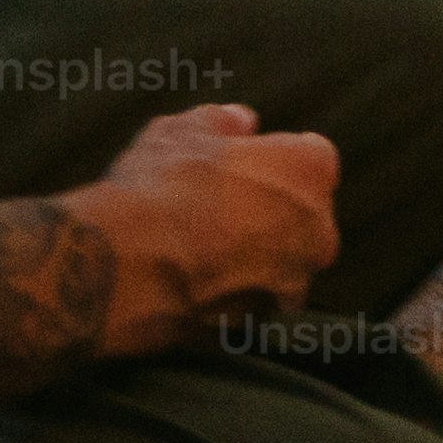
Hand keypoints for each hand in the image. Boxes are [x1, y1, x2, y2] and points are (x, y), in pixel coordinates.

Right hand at [74, 102, 342, 350]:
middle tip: (218, 208)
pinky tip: (196, 281)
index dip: (272, 160)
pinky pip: (256, 299)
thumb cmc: (159, 187)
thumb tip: (242, 122)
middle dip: (272, 210)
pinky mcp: (263, 321)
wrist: (124, 266)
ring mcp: (294, 280)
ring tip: (201, 248)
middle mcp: (318, 227)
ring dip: (256, 255)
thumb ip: (221, 122)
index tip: (240, 167)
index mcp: (310, 168)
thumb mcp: (181, 131)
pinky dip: (235, 291)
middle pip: (304, 214)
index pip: (309, 157)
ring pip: (284, 261)